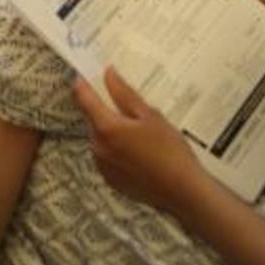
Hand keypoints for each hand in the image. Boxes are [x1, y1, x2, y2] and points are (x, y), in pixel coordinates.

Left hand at [73, 67, 206, 214]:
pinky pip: (106, 157)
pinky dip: (115, 150)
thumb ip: (124, 94)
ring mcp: (102, 166)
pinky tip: (138, 152)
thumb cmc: (169, 149)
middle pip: (91, 119)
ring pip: (99, 138)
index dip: (82, 83)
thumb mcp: (149, 116)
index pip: (84, 98)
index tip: (85, 73)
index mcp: (106, 128)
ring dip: (110, 131)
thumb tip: (107, 74)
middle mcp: (97, 147)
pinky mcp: (110, 180)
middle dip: (103, 110)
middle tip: (128, 108)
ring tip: (139, 134)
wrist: (182, 191)